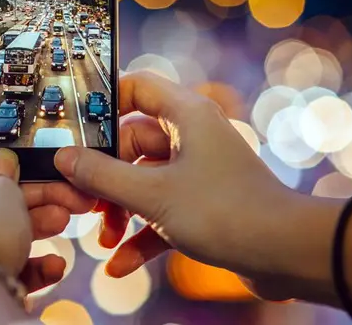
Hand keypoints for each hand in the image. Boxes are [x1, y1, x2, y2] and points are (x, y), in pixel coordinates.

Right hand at [54, 70, 305, 298]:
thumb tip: (64, 158)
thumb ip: (102, 176)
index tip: (73, 126)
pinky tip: (120, 263)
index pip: (136, 87)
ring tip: (103, 238)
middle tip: (82, 200)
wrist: (287, 255)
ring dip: (120, 210)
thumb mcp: (152, 194)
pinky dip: (141, 233)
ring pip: (143, 180)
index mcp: (185, 115)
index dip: (103, 102)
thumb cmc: (226, 212)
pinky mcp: (201, 202)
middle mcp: (190, 136)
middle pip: (131, 143)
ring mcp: (196, 170)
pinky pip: (161, 210)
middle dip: (105, 177)